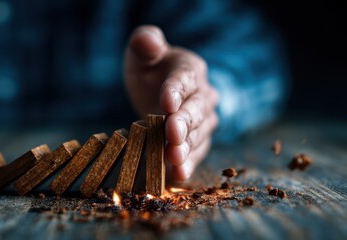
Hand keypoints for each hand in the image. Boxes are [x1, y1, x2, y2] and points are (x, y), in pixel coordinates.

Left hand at [125, 25, 218, 180]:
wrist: (160, 91)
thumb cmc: (152, 70)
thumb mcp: (143, 53)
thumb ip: (146, 43)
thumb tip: (148, 42)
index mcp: (190, 69)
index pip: (184, 79)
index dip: (176, 90)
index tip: (166, 102)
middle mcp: (202, 95)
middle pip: (196, 110)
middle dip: (184, 123)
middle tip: (172, 134)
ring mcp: (203, 120)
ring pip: (198, 134)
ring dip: (186, 147)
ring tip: (174, 158)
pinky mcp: (198, 141)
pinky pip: (195, 153)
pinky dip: (187, 164)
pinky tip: (177, 174)